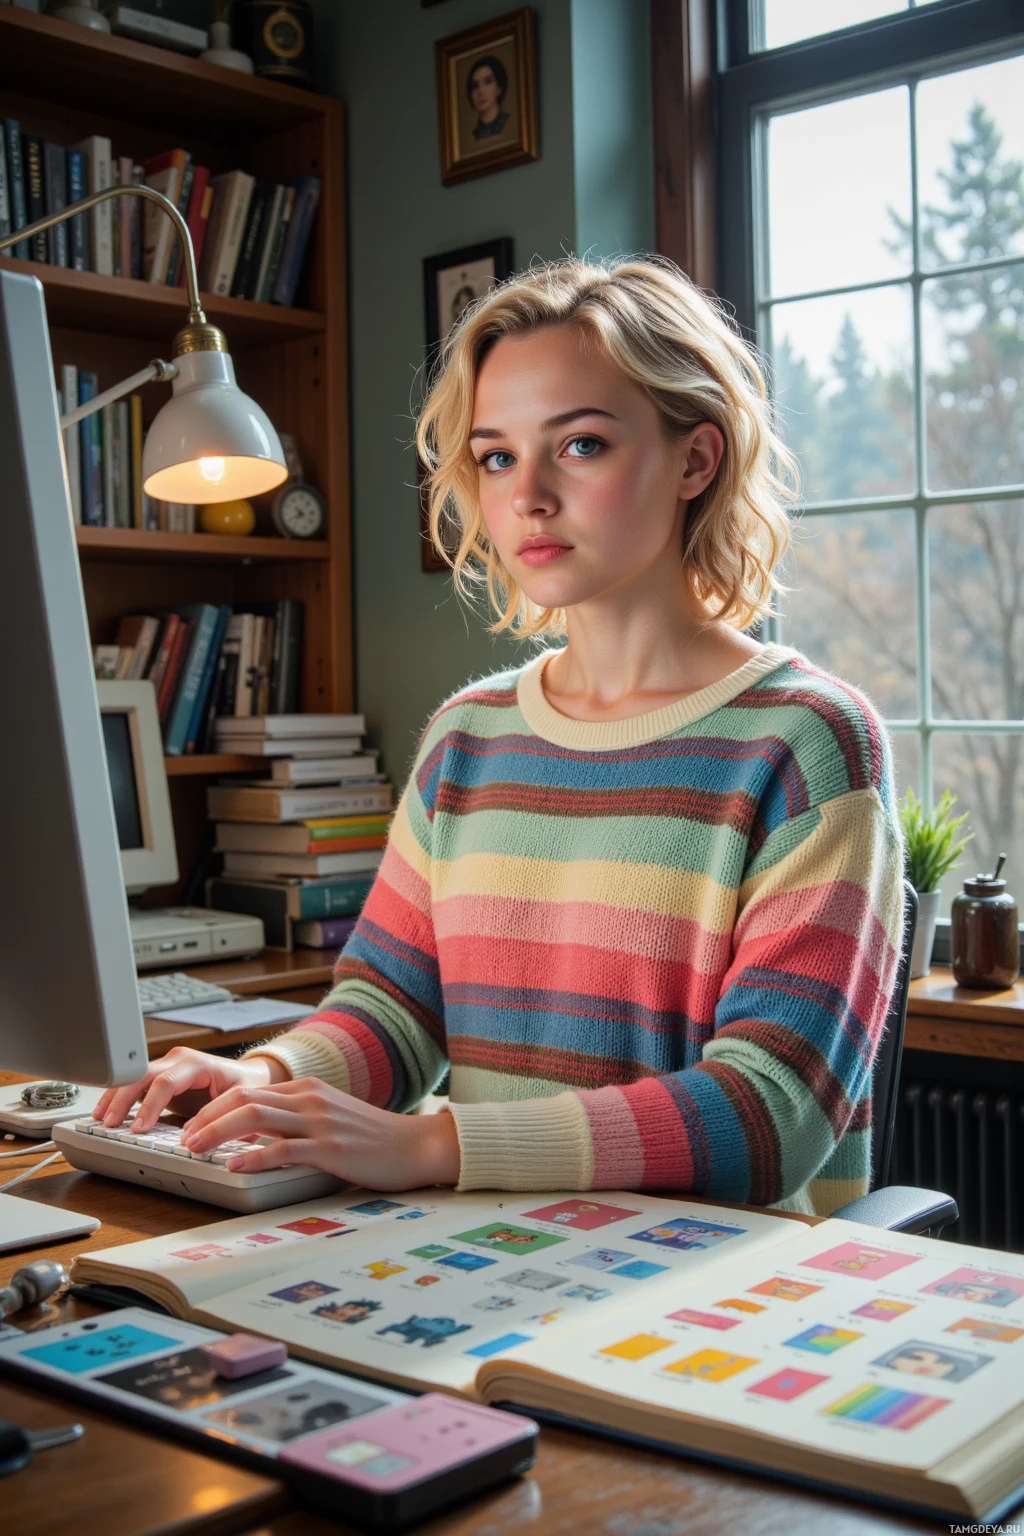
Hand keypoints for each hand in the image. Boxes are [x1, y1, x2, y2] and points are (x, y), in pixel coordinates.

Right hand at [93, 1046, 289, 1132]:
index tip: (139, 1128)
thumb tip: (191, 1135)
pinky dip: (119, 1097)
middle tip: (109, 1123)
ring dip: (115, 1096)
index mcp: (197, 1064)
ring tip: (100, 1118)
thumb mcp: (239, 1100)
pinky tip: (106, 1113)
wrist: (248, 1077)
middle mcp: (178, 1061)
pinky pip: (135, 1084)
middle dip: (122, 1098)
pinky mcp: (160, 1077)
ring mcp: (167, 1067)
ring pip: (133, 1076)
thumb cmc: (245, 1086)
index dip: (150, 1105)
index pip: (166, 1081)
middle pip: (142, 1074)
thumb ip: (217, 1116)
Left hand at [178, 1078, 460, 1190]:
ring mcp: (320, 1122)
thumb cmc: (373, 1138)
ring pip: (256, 1118)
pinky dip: (254, 1157)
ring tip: (197, 1149)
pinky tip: (236, 1166)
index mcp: (307, 1090)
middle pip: (244, 1098)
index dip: (214, 1107)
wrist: (415, 1145)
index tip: (194, 1125)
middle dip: (207, 1117)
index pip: (248, 1089)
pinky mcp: (330, 1147)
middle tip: (185, 1137)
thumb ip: (294, 1121)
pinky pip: (283, 1149)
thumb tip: (252, 1138)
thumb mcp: (329, 1118)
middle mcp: (310, 1099)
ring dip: (219, 1132)